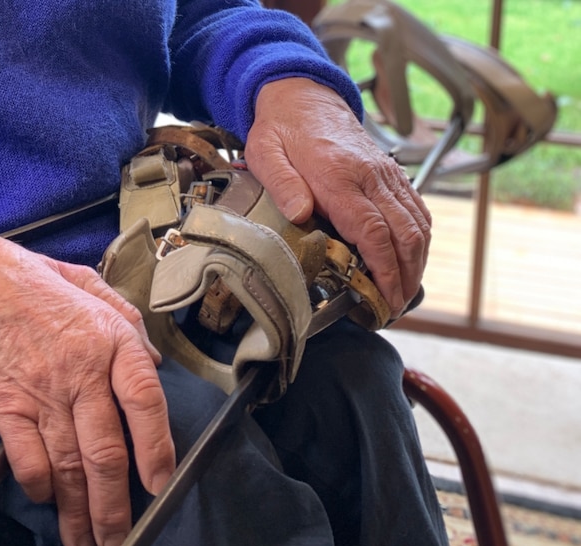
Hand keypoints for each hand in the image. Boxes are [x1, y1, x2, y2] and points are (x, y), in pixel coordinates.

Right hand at [0, 233, 175, 545]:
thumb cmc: (32, 282)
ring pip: (68, 464)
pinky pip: (25, 457)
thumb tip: (154, 363)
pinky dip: (37, 484)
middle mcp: (80, 374)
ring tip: (84, 539)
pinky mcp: (6, 407)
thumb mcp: (93, 286)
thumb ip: (128, 323)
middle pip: (106, 452)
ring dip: (78, 508)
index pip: (146, 403)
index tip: (160, 482)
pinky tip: (47, 500)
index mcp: (110, 342)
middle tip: (117, 535)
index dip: (157, 448)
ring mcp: (41, 394)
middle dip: (113, 504)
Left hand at [245, 78, 431, 315]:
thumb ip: (283, 185)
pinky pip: (417, 209)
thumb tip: (300, 214)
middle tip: (393, 310)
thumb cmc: (282, 130)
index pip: (374, 230)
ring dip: (416, 263)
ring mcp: (386, 174)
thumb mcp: (267, 154)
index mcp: (340, 177)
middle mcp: (372, 176)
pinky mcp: (391, 174)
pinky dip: (419, 239)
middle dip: (405, 277)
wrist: (303, 96)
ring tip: (403, 295)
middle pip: (405, 233)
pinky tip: (411, 261)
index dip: (384, 269)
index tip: (384, 298)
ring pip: (418, 224)